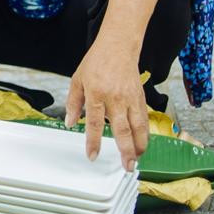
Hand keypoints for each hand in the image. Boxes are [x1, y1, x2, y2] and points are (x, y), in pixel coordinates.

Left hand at [65, 38, 148, 170]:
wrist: (118, 47)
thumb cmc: (96, 62)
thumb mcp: (77, 80)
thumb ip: (73, 103)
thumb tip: (69, 123)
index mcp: (96, 94)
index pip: (94, 123)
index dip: (93, 141)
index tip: (93, 156)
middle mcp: (115, 98)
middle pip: (122, 129)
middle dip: (126, 151)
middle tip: (127, 167)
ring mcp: (130, 98)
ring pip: (138, 127)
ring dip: (139, 145)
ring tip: (137, 159)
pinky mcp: (140, 97)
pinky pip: (144, 119)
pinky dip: (145, 133)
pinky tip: (142, 143)